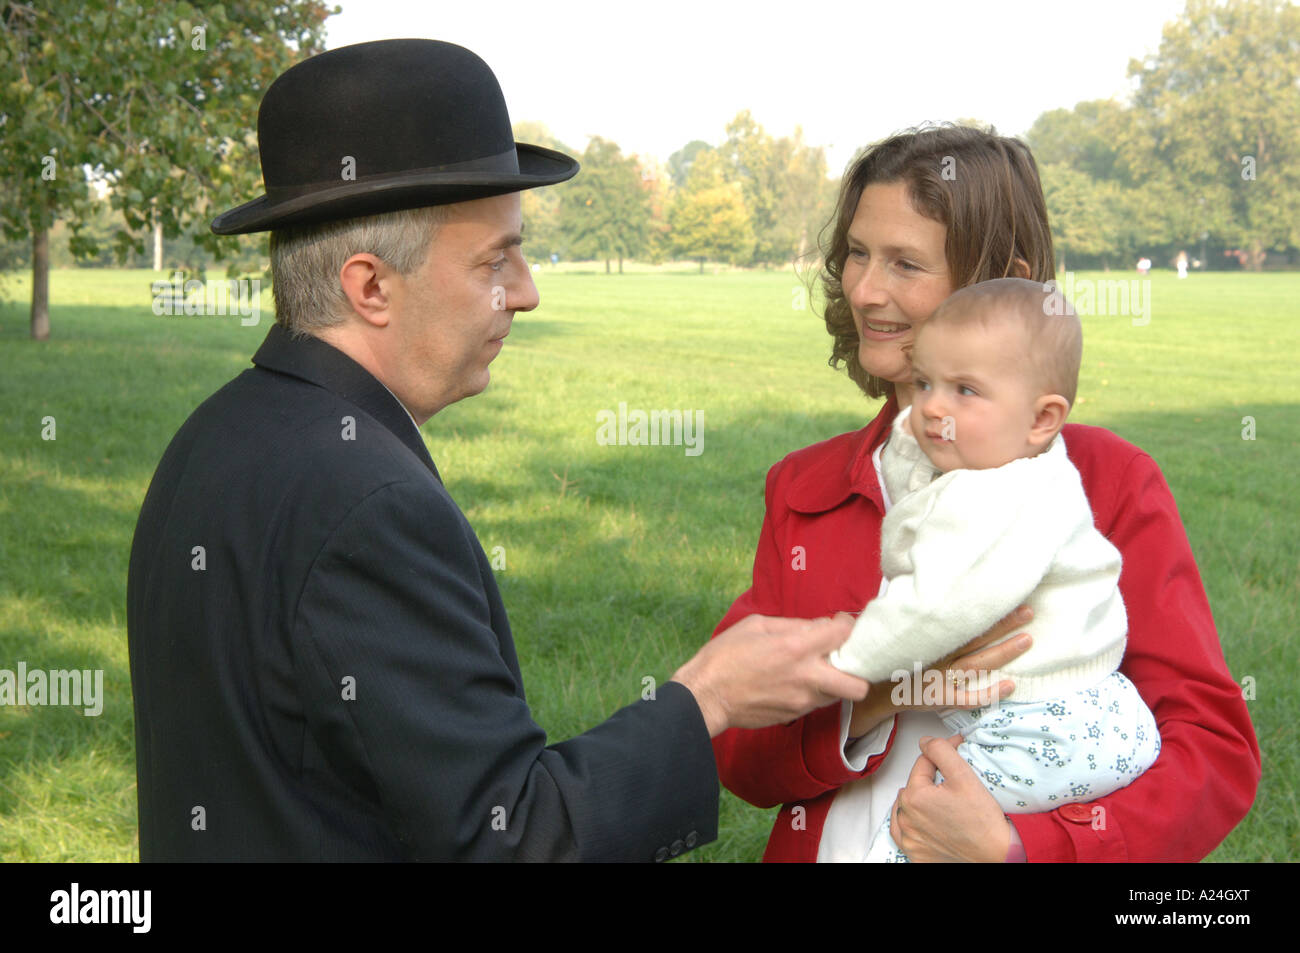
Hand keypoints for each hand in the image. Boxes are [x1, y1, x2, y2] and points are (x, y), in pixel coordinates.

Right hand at [672, 613, 868, 736]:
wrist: (706, 696)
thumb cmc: (724, 656)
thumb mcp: (756, 625)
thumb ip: (792, 625)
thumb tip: (817, 627)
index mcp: (795, 648)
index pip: (843, 634)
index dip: (846, 625)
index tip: (839, 624)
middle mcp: (806, 677)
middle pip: (858, 684)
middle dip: (857, 669)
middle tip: (842, 657)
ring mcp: (802, 701)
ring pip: (840, 696)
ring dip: (835, 681)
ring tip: (817, 670)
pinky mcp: (793, 716)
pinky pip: (817, 703)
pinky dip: (815, 692)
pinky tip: (797, 683)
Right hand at [848, 605, 1033, 736]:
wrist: (873, 690)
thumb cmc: (888, 658)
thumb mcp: (895, 630)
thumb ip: (911, 614)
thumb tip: (915, 585)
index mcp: (929, 639)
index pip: (962, 622)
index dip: (984, 611)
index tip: (1005, 596)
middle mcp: (938, 656)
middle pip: (975, 639)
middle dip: (1003, 625)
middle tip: (1029, 612)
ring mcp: (942, 679)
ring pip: (977, 664)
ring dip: (1003, 652)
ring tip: (1027, 640)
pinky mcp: (941, 699)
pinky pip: (969, 698)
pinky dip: (989, 693)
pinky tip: (1010, 685)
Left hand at [889, 734, 1010, 862]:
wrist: (995, 856)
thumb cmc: (983, 822)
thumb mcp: (964, 776)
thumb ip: (941, 751)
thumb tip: (926, 741)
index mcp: (914, 797)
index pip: (922, 764)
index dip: (940, 754)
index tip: (955, 749)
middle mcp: (906, 819)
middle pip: (913, 785)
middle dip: (929, 778)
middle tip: (950, 779)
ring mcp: (909, 838)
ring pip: (905, 808)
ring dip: (917, 799)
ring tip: (937, 798)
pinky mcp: (915, 853)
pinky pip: (902, 833)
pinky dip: (908, 823)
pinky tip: (918, 819)